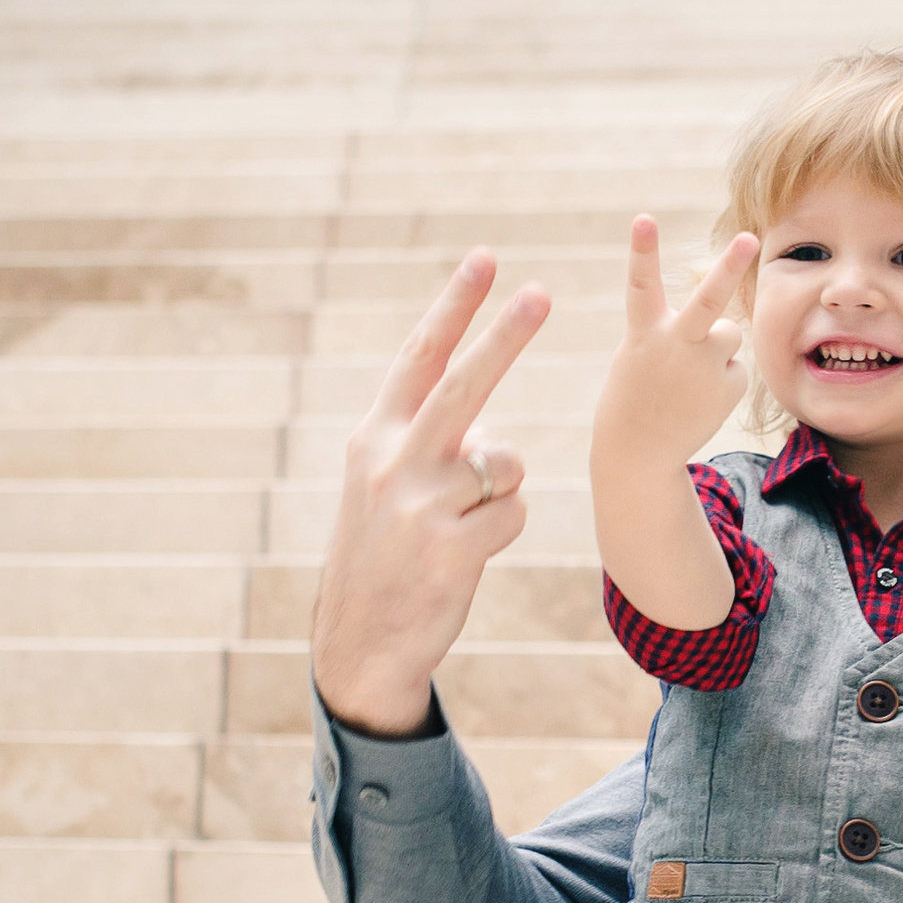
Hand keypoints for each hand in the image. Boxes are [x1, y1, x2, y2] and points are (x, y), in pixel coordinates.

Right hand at [311, 248, 547, 736]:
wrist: (360, 642)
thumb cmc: (387, 554)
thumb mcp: (390, 488)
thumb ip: (435, 446)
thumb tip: (494, 436)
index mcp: (374, 437)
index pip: (419, 357)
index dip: (455, 307)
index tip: (486, 260)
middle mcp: (391, 461)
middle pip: (464, 384)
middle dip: (506, 335)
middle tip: (542, 292)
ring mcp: (418, 505)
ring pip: (507, 462)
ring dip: (504, 490)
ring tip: (462, 523)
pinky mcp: (449, 548)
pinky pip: (515, 513)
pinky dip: (505, 528)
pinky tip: (467, 554)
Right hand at [590, 215, 757, 471]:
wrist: (639, 449)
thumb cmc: (638, 388)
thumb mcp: (645, 349)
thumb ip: (680, 328)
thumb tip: (730, 326)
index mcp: (644, 332)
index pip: (641, 283)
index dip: (643, 250)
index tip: (643, 218)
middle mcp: (676, 347)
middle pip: (708, 301)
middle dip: (729, 267)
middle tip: (749, 237)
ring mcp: (704, 369)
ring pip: (729, 332)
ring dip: (717, 346)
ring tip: (690, 376)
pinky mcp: (730, 388)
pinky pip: (735, 366)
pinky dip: (722, 379)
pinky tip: (701, 397)